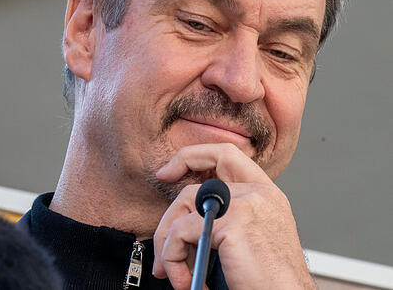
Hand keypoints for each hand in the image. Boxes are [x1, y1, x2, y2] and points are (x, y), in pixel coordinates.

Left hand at [151, 143, 314, 289]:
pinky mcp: (233, 222)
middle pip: (194, 186)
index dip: (190, 157)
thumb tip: (182, 221)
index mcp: (266, 195)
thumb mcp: (248, 239)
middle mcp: (259, 194)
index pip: (224, 154)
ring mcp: (246, 204)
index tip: (167, 172)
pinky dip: (173, 258)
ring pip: (183, 208)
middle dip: (169, 218)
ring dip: (169, 244)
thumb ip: (223, 219)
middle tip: (161, 246)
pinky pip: (181, 232)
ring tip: (176, 273)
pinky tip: (187, 281)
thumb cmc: (270, 281)